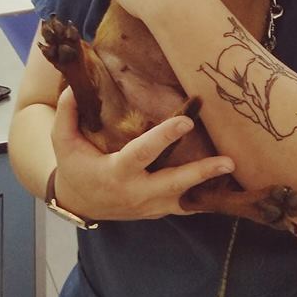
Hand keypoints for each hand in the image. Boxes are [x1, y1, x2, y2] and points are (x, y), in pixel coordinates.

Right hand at [51, 88, 234, 220]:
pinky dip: (207, 198)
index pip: (143, 153)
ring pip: (187, 198)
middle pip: (174, 183)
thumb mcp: (62, 141)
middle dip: (202, 172)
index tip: (186, 121)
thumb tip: (75, 85)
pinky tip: (229, 188)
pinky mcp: (159, 210)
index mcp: (115, 172)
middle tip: (228, 161)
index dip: (164, 137)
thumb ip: (68, 113)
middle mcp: (136, 192)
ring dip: (211, 185)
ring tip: (235, 170)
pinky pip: (187, 206)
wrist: (79, 203)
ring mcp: (150, 206)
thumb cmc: (74, 166)